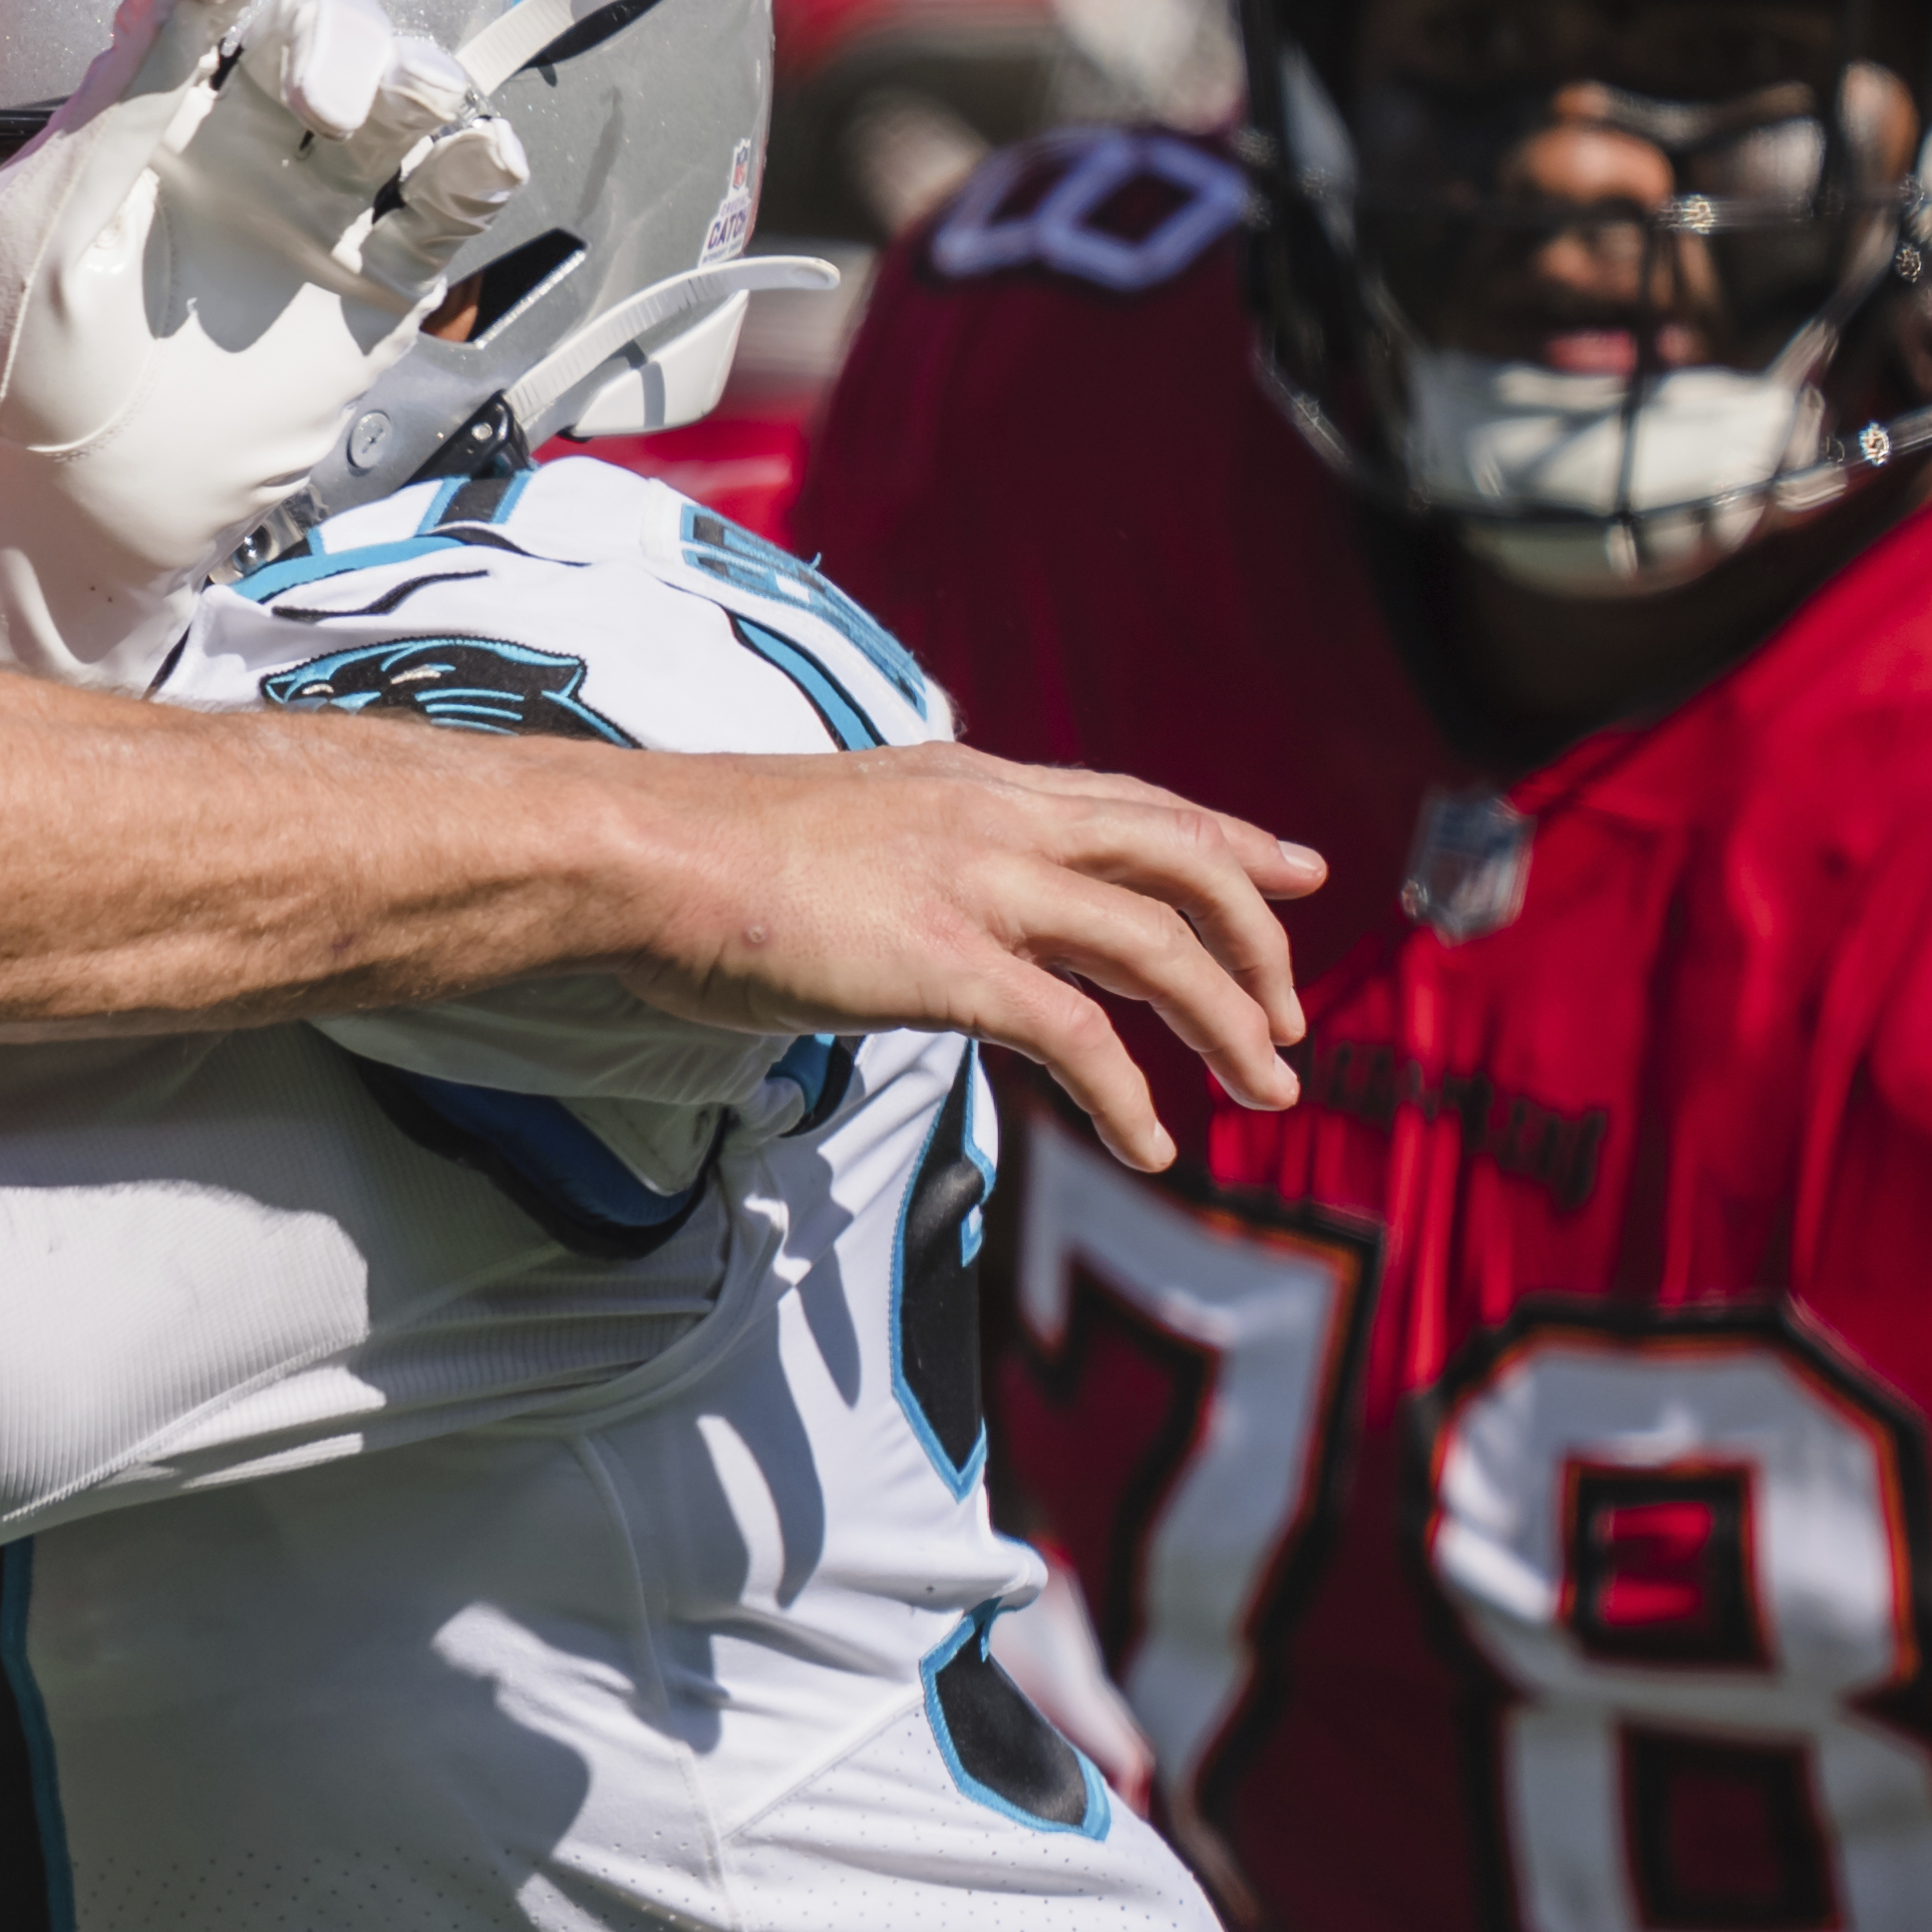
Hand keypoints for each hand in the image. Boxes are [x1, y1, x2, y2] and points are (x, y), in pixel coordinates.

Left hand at [0, 0, 530, 684]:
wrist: (82, 516)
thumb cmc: (31, 380)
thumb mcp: (39, 231)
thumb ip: (111, 115)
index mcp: (151, 120)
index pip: (208, 2)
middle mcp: (244, 148)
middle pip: (324, 32)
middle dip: (334, 31)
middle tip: (318, 97)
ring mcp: (316, 214)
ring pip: (400, 103)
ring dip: (420, 76)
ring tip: (407, 106)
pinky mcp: (374, 288)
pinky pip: (446, 210)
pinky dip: (480, 167)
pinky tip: (481, 158)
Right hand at [602, 742, 1328, 1171]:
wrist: (636, 851)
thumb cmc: (706, 856)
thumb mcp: (844, 831)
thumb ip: (910, 862)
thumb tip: (930, 916)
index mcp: (969, 784)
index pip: (1130, 805)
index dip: (1225, 838)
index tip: (1294, 870)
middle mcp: (992, 817)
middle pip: (1174, 860)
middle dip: (1255, 939)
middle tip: (1291, 1020)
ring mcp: (974, 882)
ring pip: (1154, 944)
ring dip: (1225, 1021)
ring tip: (1263, 1091)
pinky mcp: (946, 959)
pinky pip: (1076, 1037)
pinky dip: (1132, 1096)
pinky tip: (1155, 1147)